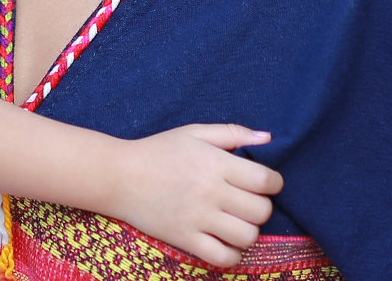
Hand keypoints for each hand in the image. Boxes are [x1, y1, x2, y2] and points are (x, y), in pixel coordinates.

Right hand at [100, 124, 282, 267]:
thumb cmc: (158, 151)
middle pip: (261, 211)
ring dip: (247, 230)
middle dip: (261, 207)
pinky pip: (224, 258)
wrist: (118, 176)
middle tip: (245, 202)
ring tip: (234, 221)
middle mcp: (210, 191)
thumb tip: (268, 138)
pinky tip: (224, 241)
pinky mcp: (185, 239)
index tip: (262, 183)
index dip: (273, 183)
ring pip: (248, 236)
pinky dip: (232, 254)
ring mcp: (198, 218)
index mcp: (215, 163)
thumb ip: (232, 133)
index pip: (266, 180)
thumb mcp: (193, 133)